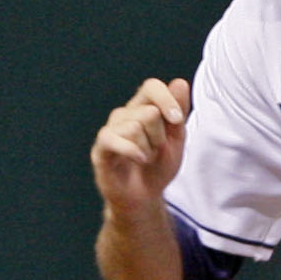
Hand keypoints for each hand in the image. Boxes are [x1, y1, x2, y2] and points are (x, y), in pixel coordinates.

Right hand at [92, 76, 188, 211]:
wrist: (144, 197)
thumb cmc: (159, 166)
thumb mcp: (177, 139)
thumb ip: (178, 111)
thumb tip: (179, 82)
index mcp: (143, 108)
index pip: (151, 86)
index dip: (166, 99)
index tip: (177, 121)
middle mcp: (124, 114)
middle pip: (149, 112)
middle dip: (160, 136)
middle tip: (156, 150)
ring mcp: (110, 131)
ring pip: (135, 127)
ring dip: (148, 149)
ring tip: (145, 159)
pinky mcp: (101, 149)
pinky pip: (113, 138)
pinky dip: (133, 151)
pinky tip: (140, 159)